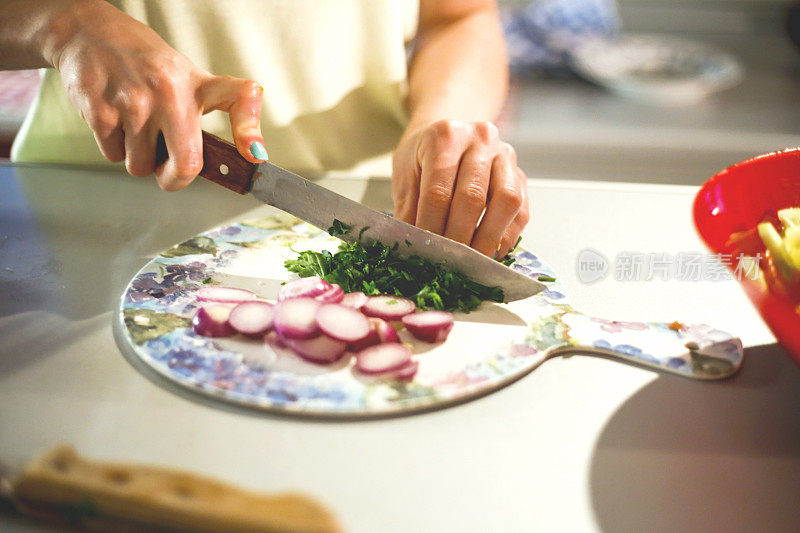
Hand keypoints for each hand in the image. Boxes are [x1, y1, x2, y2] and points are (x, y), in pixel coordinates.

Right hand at [51, 2, 265, 189]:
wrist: (89, 33)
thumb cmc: (146, 64)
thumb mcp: (188, 77)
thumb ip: (215, 110)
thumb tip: (250, 153)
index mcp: (196, 84)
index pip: (239, 99)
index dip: (249, 131)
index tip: (254, 156)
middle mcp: (169, 92)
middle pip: (185, 165)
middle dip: (174, 180)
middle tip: (167, 170)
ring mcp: (133, 102)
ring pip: (140, 166)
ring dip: (137, 157)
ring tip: (135, 126)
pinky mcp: (100, 111)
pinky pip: (113, 155)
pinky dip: (114, 146)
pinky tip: (114, 118)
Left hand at [392, 119, 529, 257]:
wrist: (448, 135)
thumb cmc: (424, 155)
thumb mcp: (405, 172)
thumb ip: (409, 206)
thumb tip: (413, 242)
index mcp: (446, 136)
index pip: (438, 190)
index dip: (431, 225)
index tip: (425, 248)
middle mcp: (481, 140)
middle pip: (473, 196)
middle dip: (458, 236)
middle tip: (447, 260)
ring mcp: (505, 156)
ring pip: (506, 201)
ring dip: (488, 238)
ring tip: (471, 261)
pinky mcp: (521, 176)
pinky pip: (521, 210)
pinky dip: (506, 237)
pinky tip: (490, 252)